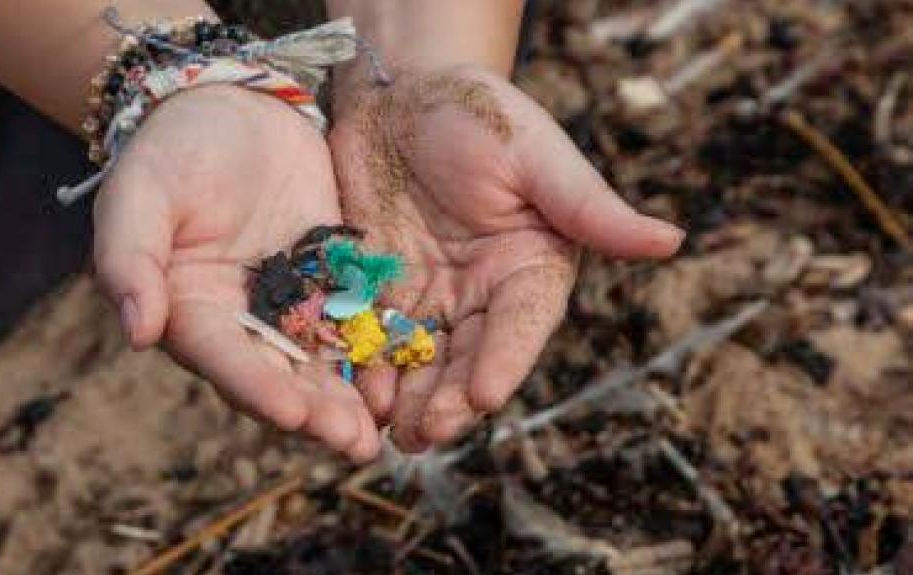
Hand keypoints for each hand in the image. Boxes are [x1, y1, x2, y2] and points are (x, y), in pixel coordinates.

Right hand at [94, 85, 379, 461]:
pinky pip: (354, 320)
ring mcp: (288, 302)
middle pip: (278, 375)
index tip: (292, 414)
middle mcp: (239, 320)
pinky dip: (375, 351)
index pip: (223, 357)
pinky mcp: (330, 278)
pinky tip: (405, 377)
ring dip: (348, 400)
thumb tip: (138, 334)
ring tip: (377, 434)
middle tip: (354, 444)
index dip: (256, 387)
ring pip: (321, 361)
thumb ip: (131, 259)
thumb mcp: (142, 194)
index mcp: (189, 310)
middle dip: (315, 412)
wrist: (231, 104)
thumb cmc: (173, 149)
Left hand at [330, 66, 683, 451]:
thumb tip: (672, 240)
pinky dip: (363, 366)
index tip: (483, 394)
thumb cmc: (479, 113)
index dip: (504, 361)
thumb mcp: (535, 154)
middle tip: (425, 433)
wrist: (402, 94)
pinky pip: (371, 336)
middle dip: (447, 398)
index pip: (521, 324)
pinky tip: (349, 394)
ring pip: (419, 359)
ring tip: (387, 431)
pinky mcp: (379, 291)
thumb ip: (590, 206)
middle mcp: (482, 294)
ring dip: (405, 397)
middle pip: (468, 357)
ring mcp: (429, 297)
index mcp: (530, 269)